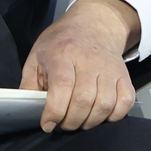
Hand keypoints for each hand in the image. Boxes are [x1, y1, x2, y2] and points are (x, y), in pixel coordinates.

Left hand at [20, 0, 139, 132]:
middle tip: (62, 125)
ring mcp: (108, 69)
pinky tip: (99, 115)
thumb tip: (26, 108)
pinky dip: (113, 116)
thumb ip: (29, 82)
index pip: (62, 86)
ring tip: (78, 121)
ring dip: (90, 122)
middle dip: (70, 121)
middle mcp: (88, 61)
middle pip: (83, 100)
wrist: (93, 25)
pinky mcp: (124, 76)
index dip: (54, 111)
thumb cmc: (61, 42)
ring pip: (104, 105)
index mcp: (62, 54)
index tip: (47, 124)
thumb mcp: (37, 56)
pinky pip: (124, 103)